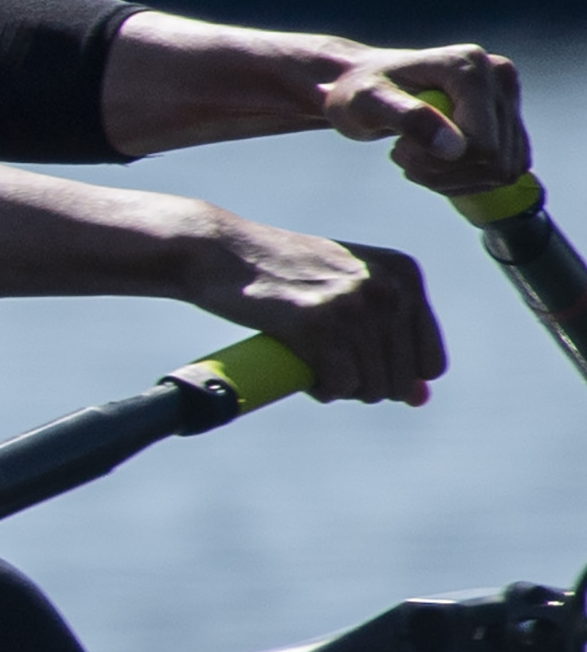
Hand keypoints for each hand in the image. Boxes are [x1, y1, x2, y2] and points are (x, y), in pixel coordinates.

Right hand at [182, 217, 444, 405]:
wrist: (220, 252)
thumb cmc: (283, 274)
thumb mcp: (348, 293)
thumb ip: (390, 339)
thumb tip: (419, 399)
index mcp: (405, 275)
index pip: (430, 363)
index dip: (394, 375)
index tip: (359, 364)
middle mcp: (388, 288)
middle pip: (401, 381)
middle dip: (366, 386)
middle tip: (329, 364)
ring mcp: (354, 306)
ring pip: (372, 388)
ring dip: (341, 388)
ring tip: (313, 363)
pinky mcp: (318, 324)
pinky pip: (339, 386)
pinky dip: (321, 389)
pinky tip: (303, 368)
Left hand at [314, 42, 528, 197]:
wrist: (365, 84)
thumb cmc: (358, 91)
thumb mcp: (367, 102)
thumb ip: (409, 119)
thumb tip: (455, 149)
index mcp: (470, 67)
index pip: (482, 145)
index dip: (440, 163)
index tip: (400, 148)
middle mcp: (500, 77)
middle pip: (495, 162)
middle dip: (444, 172)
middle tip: (405, 154)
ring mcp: (509, 98)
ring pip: (502, 171)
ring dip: (452, 178)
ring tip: (416, 154)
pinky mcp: (511, 120)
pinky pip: (504, 170)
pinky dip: (466, 178)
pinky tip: (435, 160)